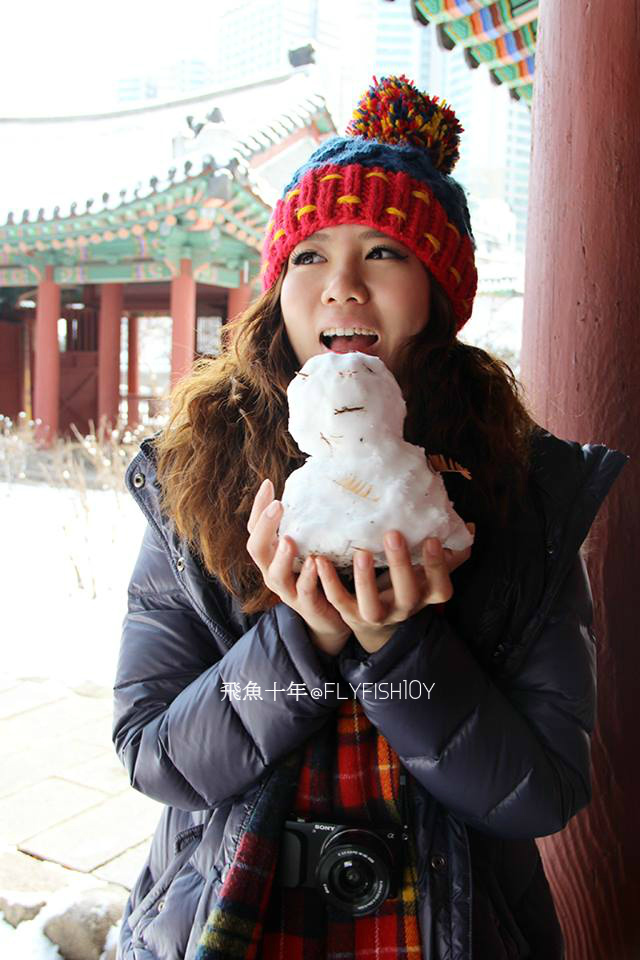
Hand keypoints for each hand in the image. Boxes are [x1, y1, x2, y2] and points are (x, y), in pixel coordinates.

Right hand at [246, 479, 350, 656]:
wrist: (332, 616)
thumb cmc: (318, 574)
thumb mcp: (308, 546)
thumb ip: (306, 524)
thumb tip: (316, 483)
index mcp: (271, 555)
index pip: (255, 528)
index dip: (258, 507)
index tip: (268, 483)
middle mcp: (272, 571)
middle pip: (256, 549)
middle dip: (265, 527)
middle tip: (278, 506)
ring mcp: (287, 591)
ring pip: (275, 574)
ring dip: (282, 557)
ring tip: (290, 539)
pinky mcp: (307, 606)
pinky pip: (304, 592)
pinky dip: (309, 578)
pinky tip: (316, 563)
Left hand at [315, 527, 473, 653]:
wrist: (377, 626)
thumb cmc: (405, 586)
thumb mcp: (427, 574)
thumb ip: (448, 554)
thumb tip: (468, 528)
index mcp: (425, 596)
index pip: (440, 587)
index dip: (437, 566)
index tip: (432, 539)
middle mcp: (404, 609)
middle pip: (407, 593)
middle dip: (401, 565)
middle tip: (393, 534)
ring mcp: (376, 615)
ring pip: (372, 605)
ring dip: (365, 580)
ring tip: (361, 553)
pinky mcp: (349, 615)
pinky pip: (338, 600)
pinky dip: (329, 581)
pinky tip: (320, 560)